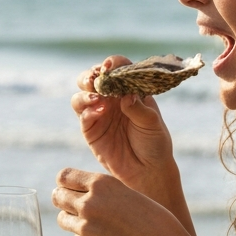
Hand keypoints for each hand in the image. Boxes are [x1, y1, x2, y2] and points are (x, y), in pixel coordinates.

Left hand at [52, 167, 201, 235]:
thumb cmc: (154, 220)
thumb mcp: (128, 194)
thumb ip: (103, 191)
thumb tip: (76, 191)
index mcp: (102, 184)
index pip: (64, 176)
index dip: (66, 181)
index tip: (69, 186)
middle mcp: (90, 203)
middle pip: (57, 196)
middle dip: (63, 199)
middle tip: (71, 203)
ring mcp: (86, 227)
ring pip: (62, 218)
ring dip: (71, 218)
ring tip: (90, 221)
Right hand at [73, 56, 176, 194]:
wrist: (147, 171)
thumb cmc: (155, 144)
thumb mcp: (153, 124)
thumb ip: (139, 108)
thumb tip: (126, 95)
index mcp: (129, 90)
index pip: (118, 69)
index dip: (112, 64)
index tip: (110, 66)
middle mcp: (111, 99)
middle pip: (92, 78)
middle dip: (90, 75)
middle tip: (96, 79)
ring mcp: (98, 114)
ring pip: (81, 95)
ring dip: (85, 92)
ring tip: (96, 97)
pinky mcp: (90, 130)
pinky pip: (83, 116)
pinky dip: (87, 111)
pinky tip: (99, 112)